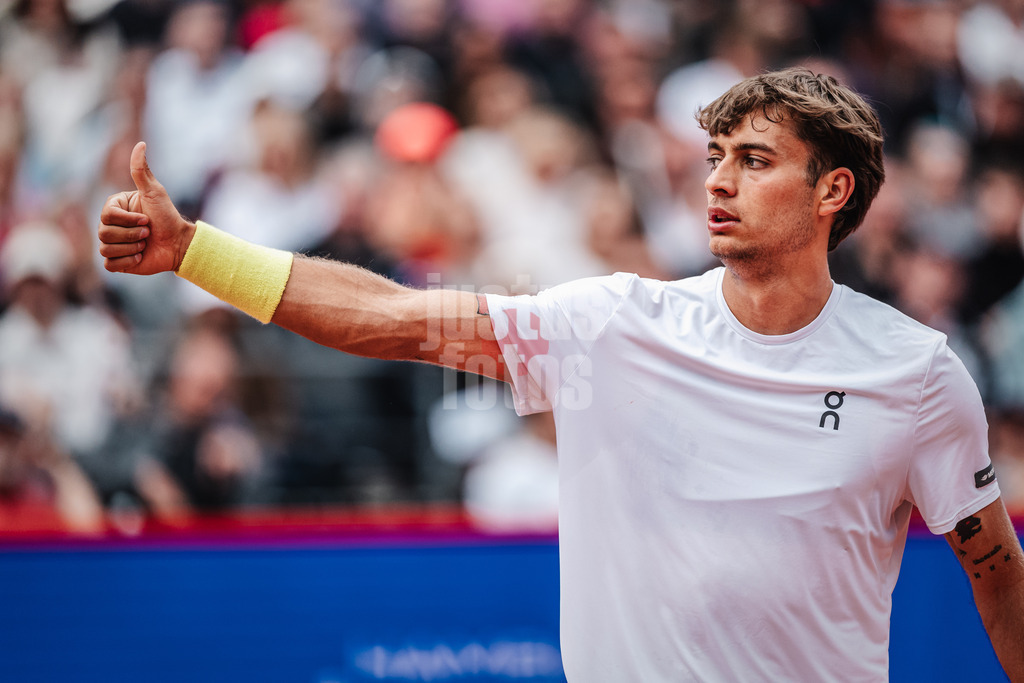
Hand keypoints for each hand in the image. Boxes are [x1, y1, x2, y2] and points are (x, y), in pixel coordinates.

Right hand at [98, 141, 195, 274]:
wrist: (179, 244)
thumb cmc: (167, 216)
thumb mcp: (154, 192)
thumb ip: (142, 170)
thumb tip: (140, 144)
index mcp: (114, 208)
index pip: (106, 215)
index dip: (128, 220)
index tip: (147, 219)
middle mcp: (109, 225)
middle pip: (103, 232)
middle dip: (132, 234)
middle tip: (148, 233)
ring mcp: (112, 244)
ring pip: (106, 248)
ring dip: (132, 247)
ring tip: (145, 244)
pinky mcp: (117, 262)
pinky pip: (109, 264)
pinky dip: (127, 261)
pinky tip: (140, 257)